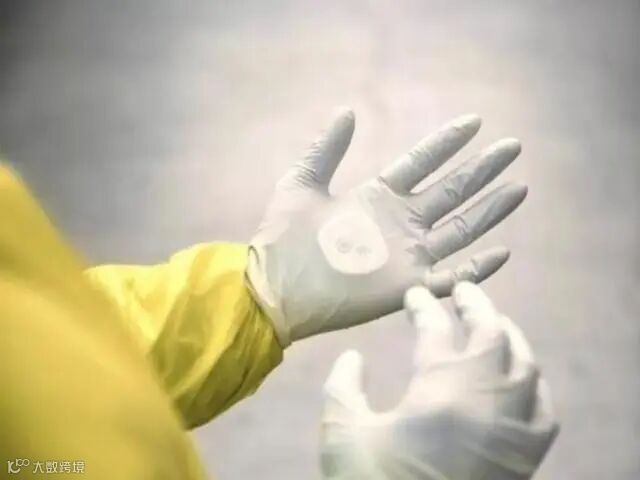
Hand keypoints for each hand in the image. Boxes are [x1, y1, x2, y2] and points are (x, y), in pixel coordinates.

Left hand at [247, 110, 526, 344]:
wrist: (274, 287)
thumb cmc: (283, 238)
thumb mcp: (302, 182)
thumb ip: (326, 148)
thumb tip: (347, 110)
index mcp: (378, 196)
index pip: (422, 162)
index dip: (447, 142)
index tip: (474, 121)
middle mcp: (399, 223)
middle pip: (451, 191)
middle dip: (481, 170)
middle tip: (512, 147)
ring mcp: (406, 255)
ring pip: (460, 228)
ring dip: (490, 210)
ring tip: (519, 187)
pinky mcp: (407, 287)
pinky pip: (451, 278)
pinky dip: (478, 269)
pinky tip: (503, 252)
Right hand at [320, 283, 558, 479]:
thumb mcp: (342, 436)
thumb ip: (343, 388)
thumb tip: (353, 357)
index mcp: (439, 392)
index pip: (435, 330)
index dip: (422, 307)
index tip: (413, 296)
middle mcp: (485, 401)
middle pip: (491, 335)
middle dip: (476, 305)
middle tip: (462, 290)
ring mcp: (512, 429)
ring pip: (525, 366)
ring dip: (510, 337)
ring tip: (495, 323)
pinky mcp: (526, 459)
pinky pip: (544, 410)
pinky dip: (535, 386)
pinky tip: (523, 380)